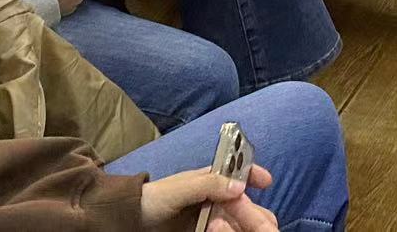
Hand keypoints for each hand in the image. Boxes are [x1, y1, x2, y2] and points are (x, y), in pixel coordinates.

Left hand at [139, 165, 275, 230]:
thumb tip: (240, 186)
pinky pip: (221, 229)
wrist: (129, 221)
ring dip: (240, 223)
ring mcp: (207, 215)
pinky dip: (228, 231)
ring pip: (234, 218)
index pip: (236, 171)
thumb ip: (208, 184)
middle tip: (257, 217)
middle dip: (251, 206)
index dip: (252, 173)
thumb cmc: (154, 199)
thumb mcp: (180, 189)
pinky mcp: (202, 231)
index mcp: (208, 178)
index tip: (267, 182)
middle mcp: (212, 196)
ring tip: (243, 228)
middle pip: (240, 199)